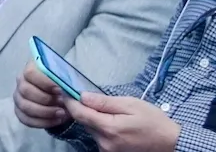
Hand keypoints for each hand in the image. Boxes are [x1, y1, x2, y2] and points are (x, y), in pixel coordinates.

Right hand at [14, 64, 68, 128]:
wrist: (64, 96)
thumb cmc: (65, 84)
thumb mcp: (68, 77)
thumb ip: (66, 80)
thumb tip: (66, 89)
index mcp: (31, 68)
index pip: (30, 73)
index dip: (44, 82)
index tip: (59, 90)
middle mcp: (21, 81)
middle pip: (25, 90)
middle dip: (46, 99)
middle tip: (62, 103)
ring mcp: (19, 97)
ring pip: (25, 106)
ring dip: (45, 112)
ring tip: (61, 113)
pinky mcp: (20, 111)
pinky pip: (26, 119)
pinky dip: (42, 122)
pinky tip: (56, 121)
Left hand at [65, 93, 180, 151]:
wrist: (171, 142)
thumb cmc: (153, 121)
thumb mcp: (131, 105)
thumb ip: (105, 102)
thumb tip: (82, 96)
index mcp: (109, 128)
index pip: (79, 114)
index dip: (70, 101)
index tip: (65, 91)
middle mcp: (104, 142)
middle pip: (84, 122)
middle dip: (84, 109)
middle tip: (89, 97)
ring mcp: (107, 150)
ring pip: (91, 129)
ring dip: (93, 119)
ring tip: (107, 111)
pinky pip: (99, 137)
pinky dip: (100, 127)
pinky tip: (112, 122)